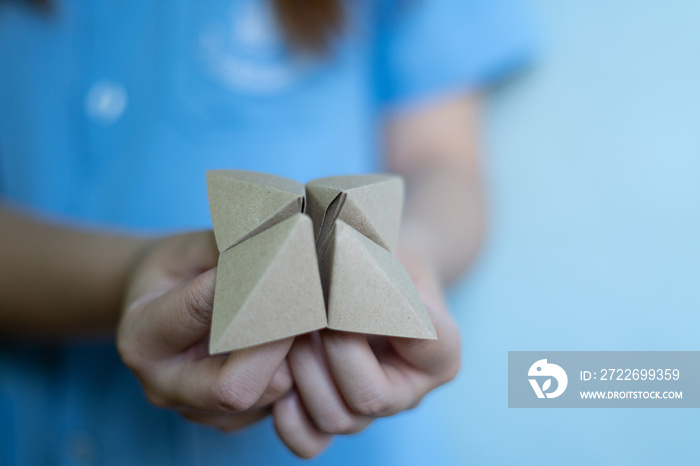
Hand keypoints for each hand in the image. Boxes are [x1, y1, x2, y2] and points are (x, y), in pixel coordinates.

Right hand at [117, 231, 292, 431]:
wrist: (158, 305)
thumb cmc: (177, 270)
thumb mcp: (189, 247)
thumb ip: (227, 248)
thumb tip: (281, 242)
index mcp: (141, 338)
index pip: (200, 315)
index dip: (246, 288)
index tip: (278, 261)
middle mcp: (163, 385)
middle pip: (234, 387)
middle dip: (276, 343)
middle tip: (305, 301)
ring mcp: (196, 410)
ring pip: (265, 398)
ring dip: (293, 357)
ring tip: (308, 314)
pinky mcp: (228, 421)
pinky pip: (276, 406)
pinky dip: (296, 372)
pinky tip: (297, 337)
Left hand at [273, 245, 461, 457]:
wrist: (372, 275)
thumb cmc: (383, 259)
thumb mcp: (393, 253)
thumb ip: (382, 269)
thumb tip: (344, 272)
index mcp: (440, 353)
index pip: (427, 344)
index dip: (384, 318)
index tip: (355, 288)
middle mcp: (409, 390)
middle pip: (371, 397)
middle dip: (333, 351)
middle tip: (311, 312)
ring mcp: (371, 410)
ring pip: (338, 420)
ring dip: (304, 374)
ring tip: (290, 333)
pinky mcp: (335, 415)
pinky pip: (312, 442)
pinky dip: (289, 419)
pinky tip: (278, 382)